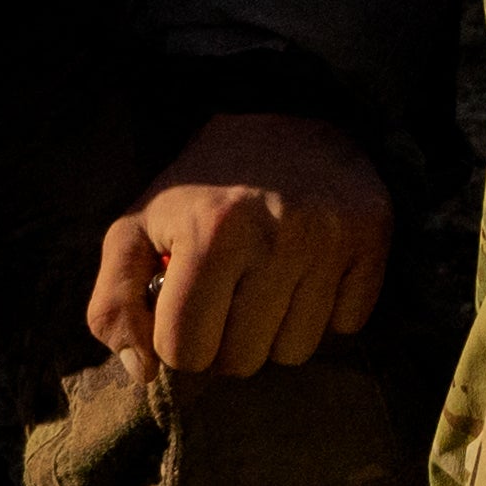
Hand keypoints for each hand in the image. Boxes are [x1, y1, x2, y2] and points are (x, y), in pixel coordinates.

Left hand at [83, 109, 385, 382]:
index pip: (184, 351)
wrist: (288, 111)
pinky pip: (346, 325)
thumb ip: (113, 305)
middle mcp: (277, 235)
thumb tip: (146, 374)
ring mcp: (331, 237)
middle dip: (227, 339)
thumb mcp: (137, 228)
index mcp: (211, 232)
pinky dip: (326, 310)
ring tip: (269, 281)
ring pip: (295, 351)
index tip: (187, 303)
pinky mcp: (372, 235)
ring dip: (276, 330)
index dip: (179, 337)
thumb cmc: (203, 185)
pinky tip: (310, 270)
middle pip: (242, 361)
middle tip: (229, 292)